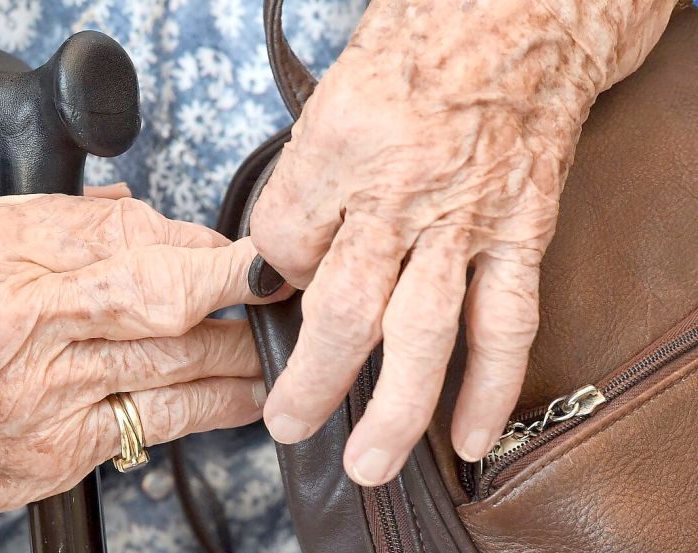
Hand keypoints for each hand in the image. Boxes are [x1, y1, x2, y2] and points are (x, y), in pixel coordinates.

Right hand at [0, 185, 287, 551]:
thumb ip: (44, 224)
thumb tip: (135, 216)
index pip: (115, 229)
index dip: (186, 236)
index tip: (222, 242)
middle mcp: (16, 319)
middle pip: (154, 288)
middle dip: (231, 279)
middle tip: (282, 274)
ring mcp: (40, 390)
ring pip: (170, 356)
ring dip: (237, 343)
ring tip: (278, 332)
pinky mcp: (58, 448)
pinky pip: (158, 420)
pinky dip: (214, 403)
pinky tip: (248, 392)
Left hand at [250, 0, 674, 485]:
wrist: (522, 18)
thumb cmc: (421, 44)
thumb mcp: (332, 97)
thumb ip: (305, 182)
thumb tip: (286, 254)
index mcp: (338, 147)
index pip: (281, 240)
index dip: (272, 276)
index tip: (276, 289)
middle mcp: (397, 191)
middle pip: (342, 306)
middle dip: (313, 377)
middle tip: (289, 423)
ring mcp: (462, 218)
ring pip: (421, 331)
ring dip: (393, 407)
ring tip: (369, 461)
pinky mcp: (517, 232)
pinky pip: (504, 321)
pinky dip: (489, 385)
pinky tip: (469, 434)